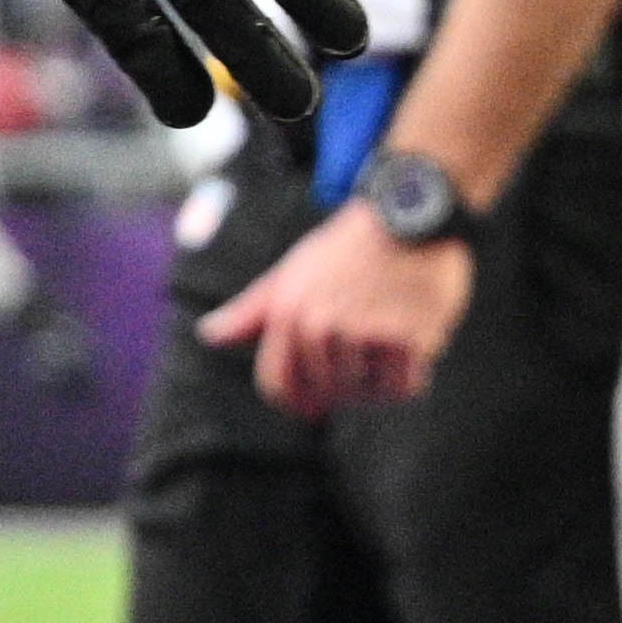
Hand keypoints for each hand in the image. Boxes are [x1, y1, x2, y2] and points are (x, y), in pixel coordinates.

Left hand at [200, 203, 470, 413]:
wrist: (407, 214)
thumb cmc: (346, 250)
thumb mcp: (291, 273)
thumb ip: (251, 312)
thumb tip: (209, 336)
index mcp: (287, 312)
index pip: (277, 385)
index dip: (295, 403)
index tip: (312, 408)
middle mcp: (320, 326)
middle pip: (328, 394)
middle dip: (345, 386)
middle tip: (365, 350)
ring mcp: (364, 334)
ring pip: (367, 395)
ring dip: (378, 381)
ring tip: (387, 339)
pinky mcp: (407, 340)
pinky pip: (403, 388)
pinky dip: (409, 376)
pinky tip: (411, 345)